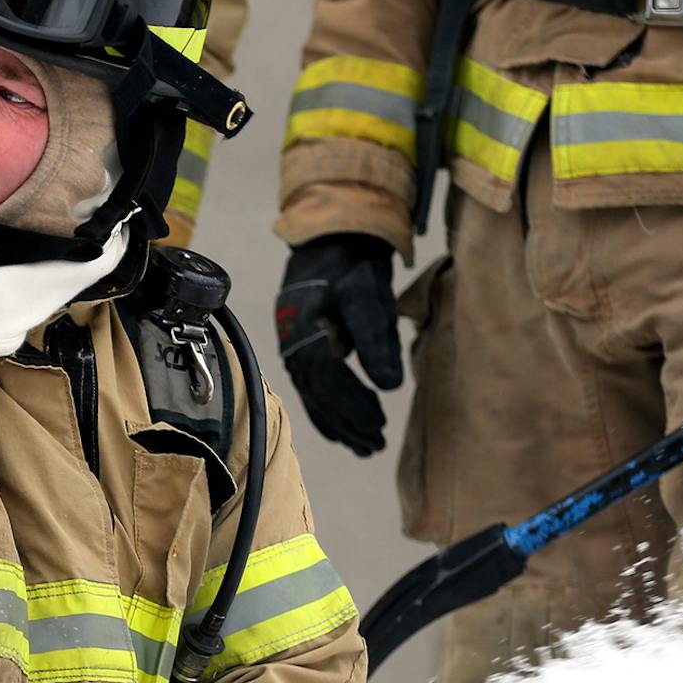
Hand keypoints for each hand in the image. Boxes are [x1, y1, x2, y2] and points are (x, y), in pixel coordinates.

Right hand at [274, 233, 403, 455]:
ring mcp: (292, 348)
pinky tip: (342, 428)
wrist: (330, 237)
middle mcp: (292, 345)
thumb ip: (377, 339)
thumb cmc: (351, 264)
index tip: (379, 424)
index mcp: (304, 332)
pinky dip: (327, 412)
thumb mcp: (367, 295)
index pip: (329, 381)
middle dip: (347, 424)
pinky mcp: (300, 348)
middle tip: (376, 445)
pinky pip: (311, 389)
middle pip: (318, 396)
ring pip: (312, 397)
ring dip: (338, 425)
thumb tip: (390, 385)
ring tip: (364, 446)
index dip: (354, 405)